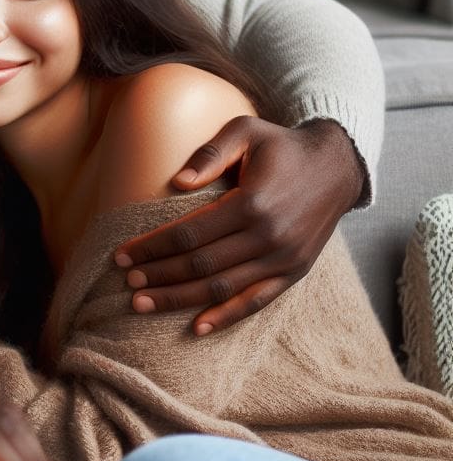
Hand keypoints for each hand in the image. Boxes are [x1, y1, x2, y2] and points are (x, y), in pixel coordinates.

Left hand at [113, 117, 363, 334]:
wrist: (338, 166)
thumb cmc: (281, 146)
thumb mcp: (246, 131)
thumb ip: (210, 153)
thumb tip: (177, 182)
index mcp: (251, 203)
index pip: (187, 234)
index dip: (151, 247)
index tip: (121, 254)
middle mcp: (268, 236)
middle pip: (199, 265)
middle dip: (158, 276)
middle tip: (127, 282)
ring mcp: (284, 259)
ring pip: (221, 288)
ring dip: (179, 299)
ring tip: (142, 304)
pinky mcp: (295, 272)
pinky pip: (257, 301)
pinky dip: (226, 317)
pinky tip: (197, 328)